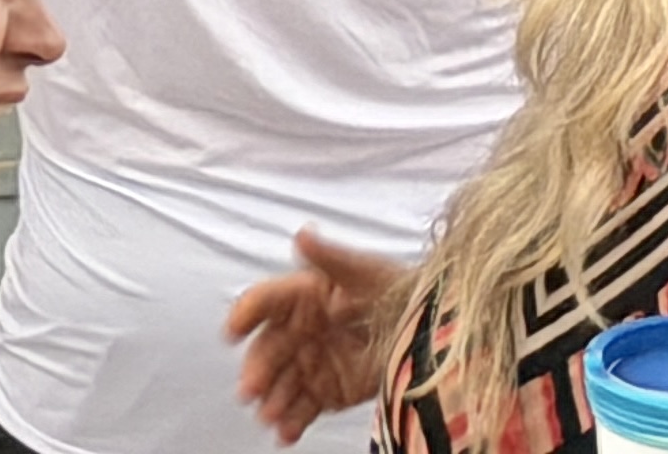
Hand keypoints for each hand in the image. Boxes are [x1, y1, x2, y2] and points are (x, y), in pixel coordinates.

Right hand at [225, 229, 402, 443]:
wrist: (436, 333)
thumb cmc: (401, 291)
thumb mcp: (368, 272)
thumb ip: (332, 257)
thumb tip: (302, 233)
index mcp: (304, 295)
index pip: (265, 302)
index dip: (246, 314)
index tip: (231, 332)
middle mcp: (302, 330)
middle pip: (269, 349)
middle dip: (257, 369)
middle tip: (250, 389)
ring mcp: (314, 363)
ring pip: (283, 383)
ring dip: (271, 400)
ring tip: (270, 417)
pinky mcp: (330, 391)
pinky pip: (304, 408)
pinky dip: (292, 422)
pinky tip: (285, 434)